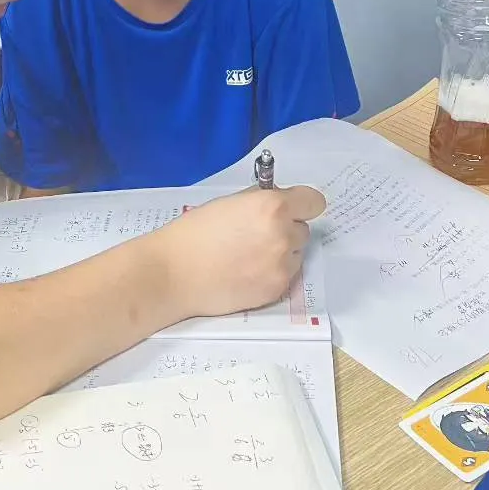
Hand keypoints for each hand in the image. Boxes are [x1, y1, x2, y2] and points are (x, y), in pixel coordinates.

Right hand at [156, 184, 325, 320]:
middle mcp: (283, 235)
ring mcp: (282, 265)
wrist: (175, 273)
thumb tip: (278, 202)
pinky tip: (246, 272)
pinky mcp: (276, 289)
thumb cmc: (194, 233)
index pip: (313, 201)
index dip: (302, 204)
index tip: (293, 208)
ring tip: (249, 256)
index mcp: (272, 207)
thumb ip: (260, 200)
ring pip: (296, 254)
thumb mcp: (229, 202)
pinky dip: (272, 272)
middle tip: (257, 235)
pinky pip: (285, 275)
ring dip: (282, 252)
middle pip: (303, 229)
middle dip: (286, 230)